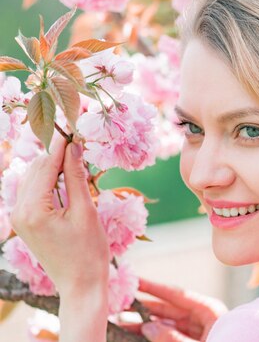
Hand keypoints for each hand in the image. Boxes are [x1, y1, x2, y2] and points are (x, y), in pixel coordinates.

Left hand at [10, 134, 109, 296]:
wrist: (80, 284)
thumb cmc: (88, 251)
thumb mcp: (86, 211)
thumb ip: (77, 177)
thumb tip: (73, 148)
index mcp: (32, 210)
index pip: (46, 166)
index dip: (61, 145)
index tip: (72, 126)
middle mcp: (18, 211)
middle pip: (36, 170)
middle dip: (57, 154)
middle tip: (79, 140)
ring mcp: (19, 218)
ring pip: (34, 179)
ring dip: (54, 167)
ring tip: (77, 157)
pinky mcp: (25, 222)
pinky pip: (35, 192)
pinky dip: (50, 181)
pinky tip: (68, 177)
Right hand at [128, 277, 227, 341]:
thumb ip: (172, 338)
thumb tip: (147, 326)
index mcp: (209, 311)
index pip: (177, 295)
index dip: (154, 288)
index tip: (134, 281)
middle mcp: (203, 319)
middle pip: (168, 310)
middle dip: (144, 309)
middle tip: (120, 305)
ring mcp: (198, 332)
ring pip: (166, 325)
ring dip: (145, 324)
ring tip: (121, 323)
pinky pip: (170, 337)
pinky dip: (155, 335)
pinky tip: (138, 335)